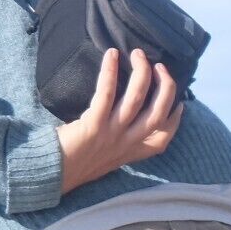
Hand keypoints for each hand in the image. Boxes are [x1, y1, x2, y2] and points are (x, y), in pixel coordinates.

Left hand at [57, 48, 184, 195]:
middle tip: (159, 66)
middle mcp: (125, 144)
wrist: (50, 175)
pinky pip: (106, 94)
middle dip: (165, 86)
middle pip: (158, 113)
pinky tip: (111, 55)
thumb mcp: (105, 156)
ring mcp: (111, 135)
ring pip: (136, 100)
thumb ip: (119, 140)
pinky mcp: (93, 126)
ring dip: (142, 73)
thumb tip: (126, 114)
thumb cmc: (74, 161)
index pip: (162, 139)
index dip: (175, 120)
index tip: (180, 102)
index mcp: (129, 152)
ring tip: (138, 54)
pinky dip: (110, 72)